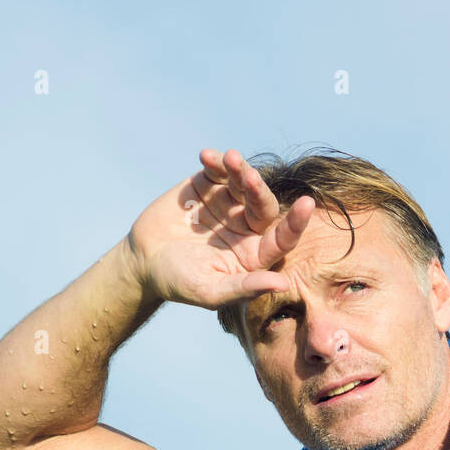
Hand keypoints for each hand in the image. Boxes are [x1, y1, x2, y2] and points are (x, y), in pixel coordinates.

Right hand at [124, 147, 314, 308]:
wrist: (143, 261)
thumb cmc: (179, 283)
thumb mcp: (211, 291)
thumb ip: (245, 287)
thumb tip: (282, 285)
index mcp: (255, 255)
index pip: (282, 238)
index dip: (295, 223)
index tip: (307, 204)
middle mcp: (247, 228)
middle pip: (263, 204)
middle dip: (258, 189)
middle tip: (248, 177)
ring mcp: (228, 204)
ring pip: (243, 182)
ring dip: (239, 169)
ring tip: (228, 159)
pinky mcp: (207, 185)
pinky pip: (218, 169)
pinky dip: (215, 161)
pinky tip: (207, 157)